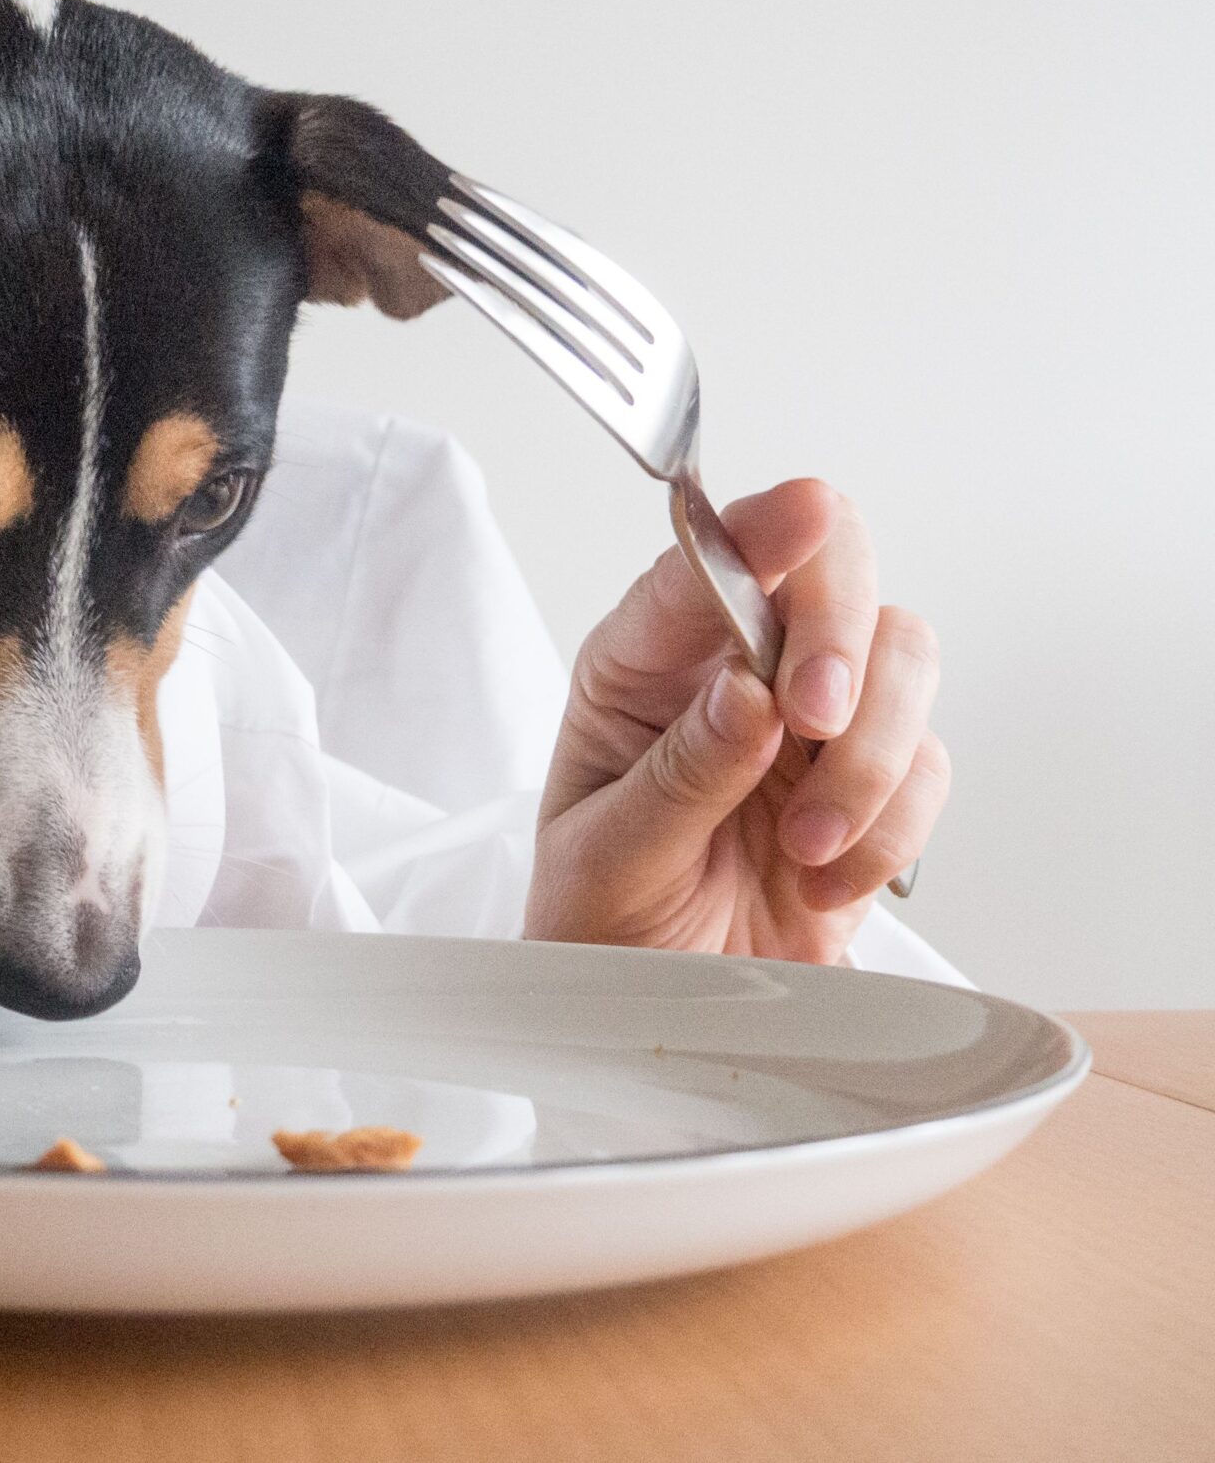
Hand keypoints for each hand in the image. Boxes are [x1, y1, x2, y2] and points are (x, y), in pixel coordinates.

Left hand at [525, 480, 947, 964]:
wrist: (649, 1013)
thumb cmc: (601, 919)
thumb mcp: (610, 857)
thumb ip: (679, 773)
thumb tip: (748, 691)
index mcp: (642, 661)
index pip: (708, 559)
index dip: (763, 528)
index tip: (808, 516)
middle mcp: (734, 667)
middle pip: (834, 572)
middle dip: (842, 638)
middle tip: (815, 722)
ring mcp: (811, 719)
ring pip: (901, 658)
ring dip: (869, 755)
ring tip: (804, 847)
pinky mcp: (872, 780)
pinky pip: (927, 761)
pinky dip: (892, 826)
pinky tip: (822, 881)